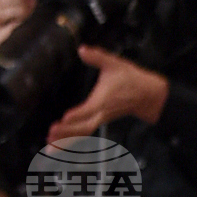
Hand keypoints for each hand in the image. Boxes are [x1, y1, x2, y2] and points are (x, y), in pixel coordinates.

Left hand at [46, 48, 169, 143]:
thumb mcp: (114, 64)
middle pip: (83, 127)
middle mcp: (101, 113)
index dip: (78, 114)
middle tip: (50, 134)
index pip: (89, 108)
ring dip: (67, 141)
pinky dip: (71, 141)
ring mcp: (100, 119)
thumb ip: (97, 57)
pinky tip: (58, 145)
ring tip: (49, 147)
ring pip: (83, 133)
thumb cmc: (130, 79)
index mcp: (103, 100)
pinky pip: (84, 133)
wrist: (147, 96)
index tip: (65, 117)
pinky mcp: (98, 121)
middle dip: (67, 132)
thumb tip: (82, 49)